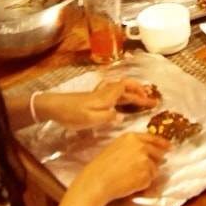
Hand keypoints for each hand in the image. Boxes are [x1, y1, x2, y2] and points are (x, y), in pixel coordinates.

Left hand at [36, 79, 159, 129]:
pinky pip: (114, 95)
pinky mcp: (95, 99)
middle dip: (140, 93)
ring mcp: (100, 95)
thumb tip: (122, 116)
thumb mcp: (91, 119)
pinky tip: (122, 103)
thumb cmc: (73, 113)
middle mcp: (106, 92)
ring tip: (141, 101)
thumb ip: (109, 117)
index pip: (127, 86)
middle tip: (151, 102)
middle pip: (127, 88)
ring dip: (132, 95)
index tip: (149, 98)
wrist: (54, 107)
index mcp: (108, 96)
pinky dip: (123, 96)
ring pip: (121, 91)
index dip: (139, 90)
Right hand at [78, 132, 169, 205]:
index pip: (154, 138)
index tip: (170, 147)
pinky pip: (150, 180)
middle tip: (145, 168)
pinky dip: (143, 183)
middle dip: (155, 161)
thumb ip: (133, 145)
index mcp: (132, 137)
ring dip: (147, 174)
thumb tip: (149, 149)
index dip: (163, 143)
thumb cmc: (101, 166)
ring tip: (130, 178)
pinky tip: (130, 184)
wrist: (97, 182)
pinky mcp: (146, 175)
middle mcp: (141, 146)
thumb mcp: (116, 147)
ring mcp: (145, 160)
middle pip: (158, 153)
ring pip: (154, 168)